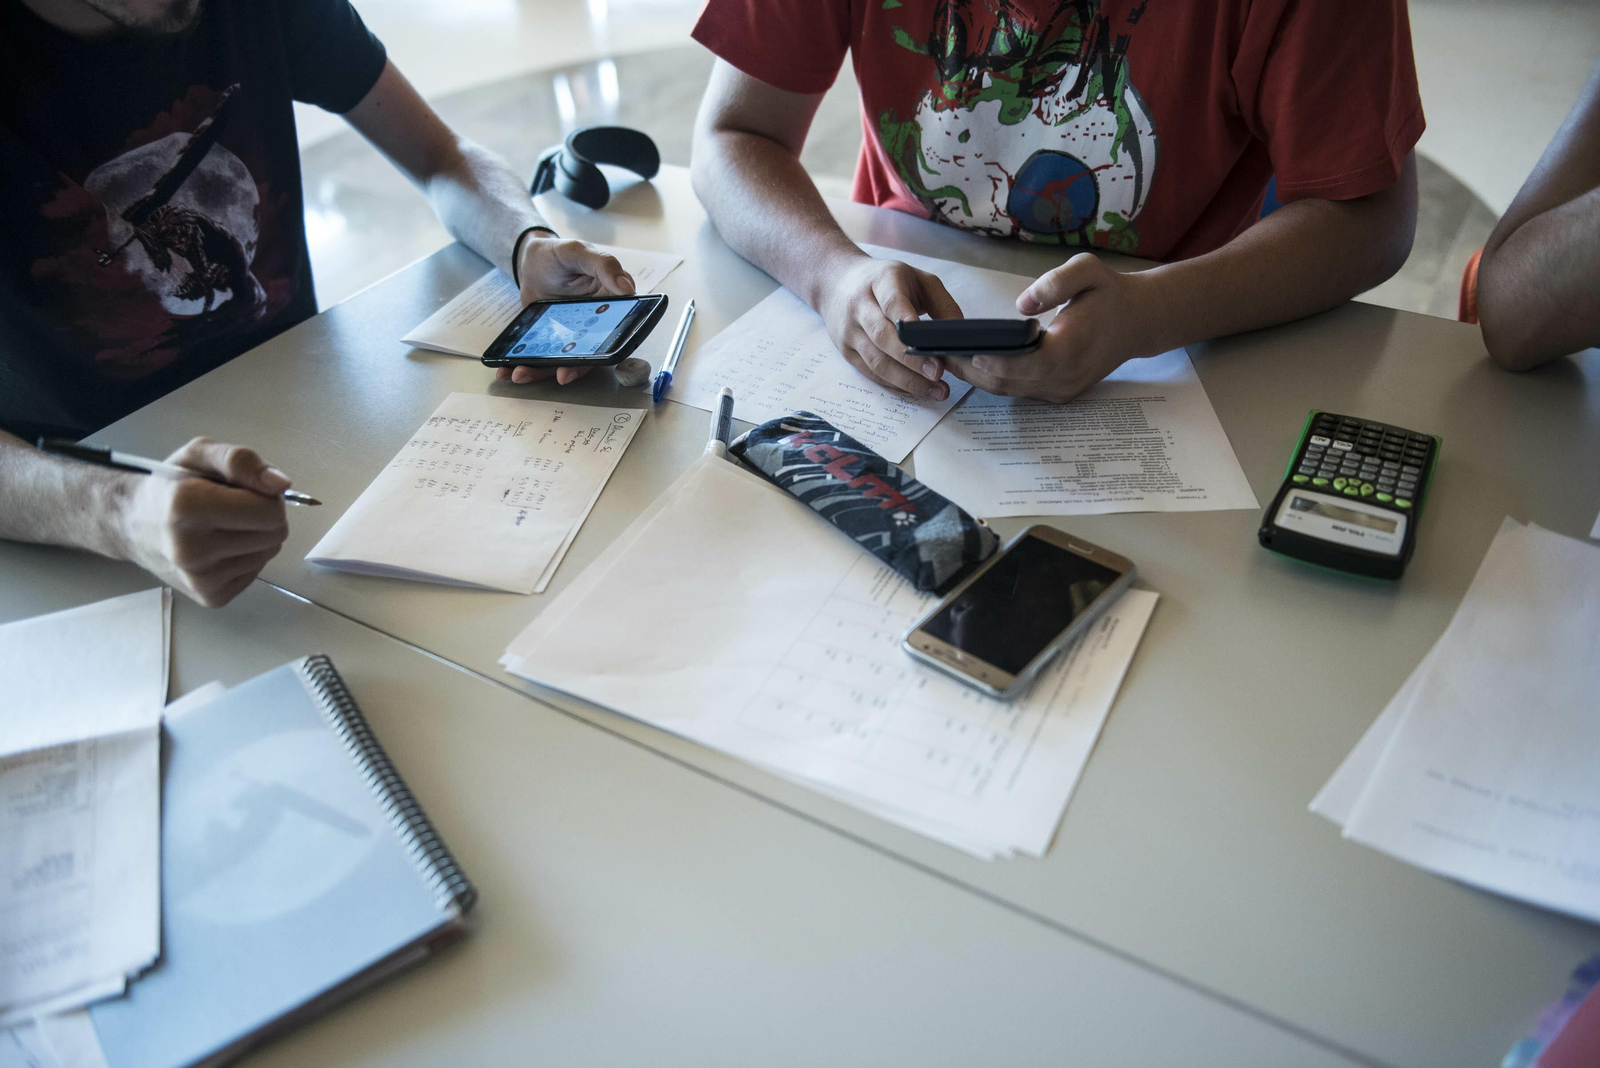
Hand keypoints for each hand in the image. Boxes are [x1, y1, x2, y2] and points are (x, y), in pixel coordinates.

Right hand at [113, 438, 290, 607]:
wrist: (133, 525)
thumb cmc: (170, 485)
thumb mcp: (199, 454)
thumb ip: (241, 460)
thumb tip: (281, 484)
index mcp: (187, 506)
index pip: (270, 511)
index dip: (266, 495)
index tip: (244, 489)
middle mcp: (191, 549)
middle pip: (276, 534)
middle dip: (264, 515)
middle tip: (233, 507)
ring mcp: (201, 579)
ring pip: (269, 552)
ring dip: (255, 535)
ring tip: (222, 525)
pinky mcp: (211, 597)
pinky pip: (257, 572)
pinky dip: (245, 556)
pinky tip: (219, 546)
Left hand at [497, 235, 635, 385]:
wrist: (529, 263)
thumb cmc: (556, 254)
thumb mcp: (577, 252)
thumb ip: (604, 264)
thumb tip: (628, 288)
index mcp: (612, 304)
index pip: (619, 331)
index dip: (611, 350)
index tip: (595, 358)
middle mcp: (597, 325)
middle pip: (592, 354)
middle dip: (575, 369)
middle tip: (561, 376)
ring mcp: (574, 337)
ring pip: (565, 361)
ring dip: (544, 372)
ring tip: (520, 374)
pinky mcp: (554, 343)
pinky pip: (545, 359)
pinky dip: (527, 367)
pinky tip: (508, 371)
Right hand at [815, 254, 961, 400]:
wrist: (837, 283)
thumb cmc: (885, 282)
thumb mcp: (918, 279)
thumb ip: (942, 303)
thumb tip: (958, 336)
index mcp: (880, 281)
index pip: (892, 303)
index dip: (908, 324)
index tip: (929, 343)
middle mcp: (859, 306)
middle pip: (883, 337)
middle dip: (911, 360)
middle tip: (938, 374)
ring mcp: (849, 331)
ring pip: (876, 361)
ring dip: (907, 380)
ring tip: (936, 390)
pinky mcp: (846, 352)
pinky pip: (872, 373)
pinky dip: (896, 384)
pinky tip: (917, 389)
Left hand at [946, 254, 1161, 402]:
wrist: (1138, 320)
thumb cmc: (1110, 292)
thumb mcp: (1089, 270)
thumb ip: (1056, 282)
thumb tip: (1022, 305)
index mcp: (1073, 347)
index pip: (1030, 363)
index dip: (999, 362)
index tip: (970, 353)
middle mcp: (1066, 376)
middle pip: (1011, 382)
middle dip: (973, 371)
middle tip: (937, 354)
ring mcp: (1062, 389)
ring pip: (1010, 390)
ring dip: (977, 377)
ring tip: (944, 357)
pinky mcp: (1057, 392)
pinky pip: (1019, 390)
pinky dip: (994, 378)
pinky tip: (969, 361)